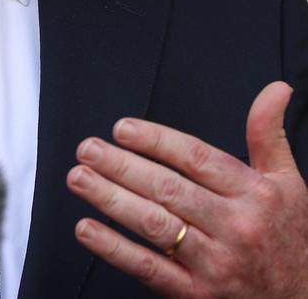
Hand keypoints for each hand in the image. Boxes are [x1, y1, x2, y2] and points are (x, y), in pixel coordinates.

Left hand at [67, 82, 307, 297]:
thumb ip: (268, 133)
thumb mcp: (287, 181)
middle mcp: (233, 227)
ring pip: (154, 226)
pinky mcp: (196, 296)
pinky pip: (149, 269)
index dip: (156, 140)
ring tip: (80, 179)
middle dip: (122, 166)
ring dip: (111, 200)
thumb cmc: (289, 236)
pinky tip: (87, 228)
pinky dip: (114, 249)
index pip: (196, 159)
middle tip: (88, 149)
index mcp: (252, 193)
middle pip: (168, 189)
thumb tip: (275, 88)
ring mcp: (213, 264)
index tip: (122, 128)